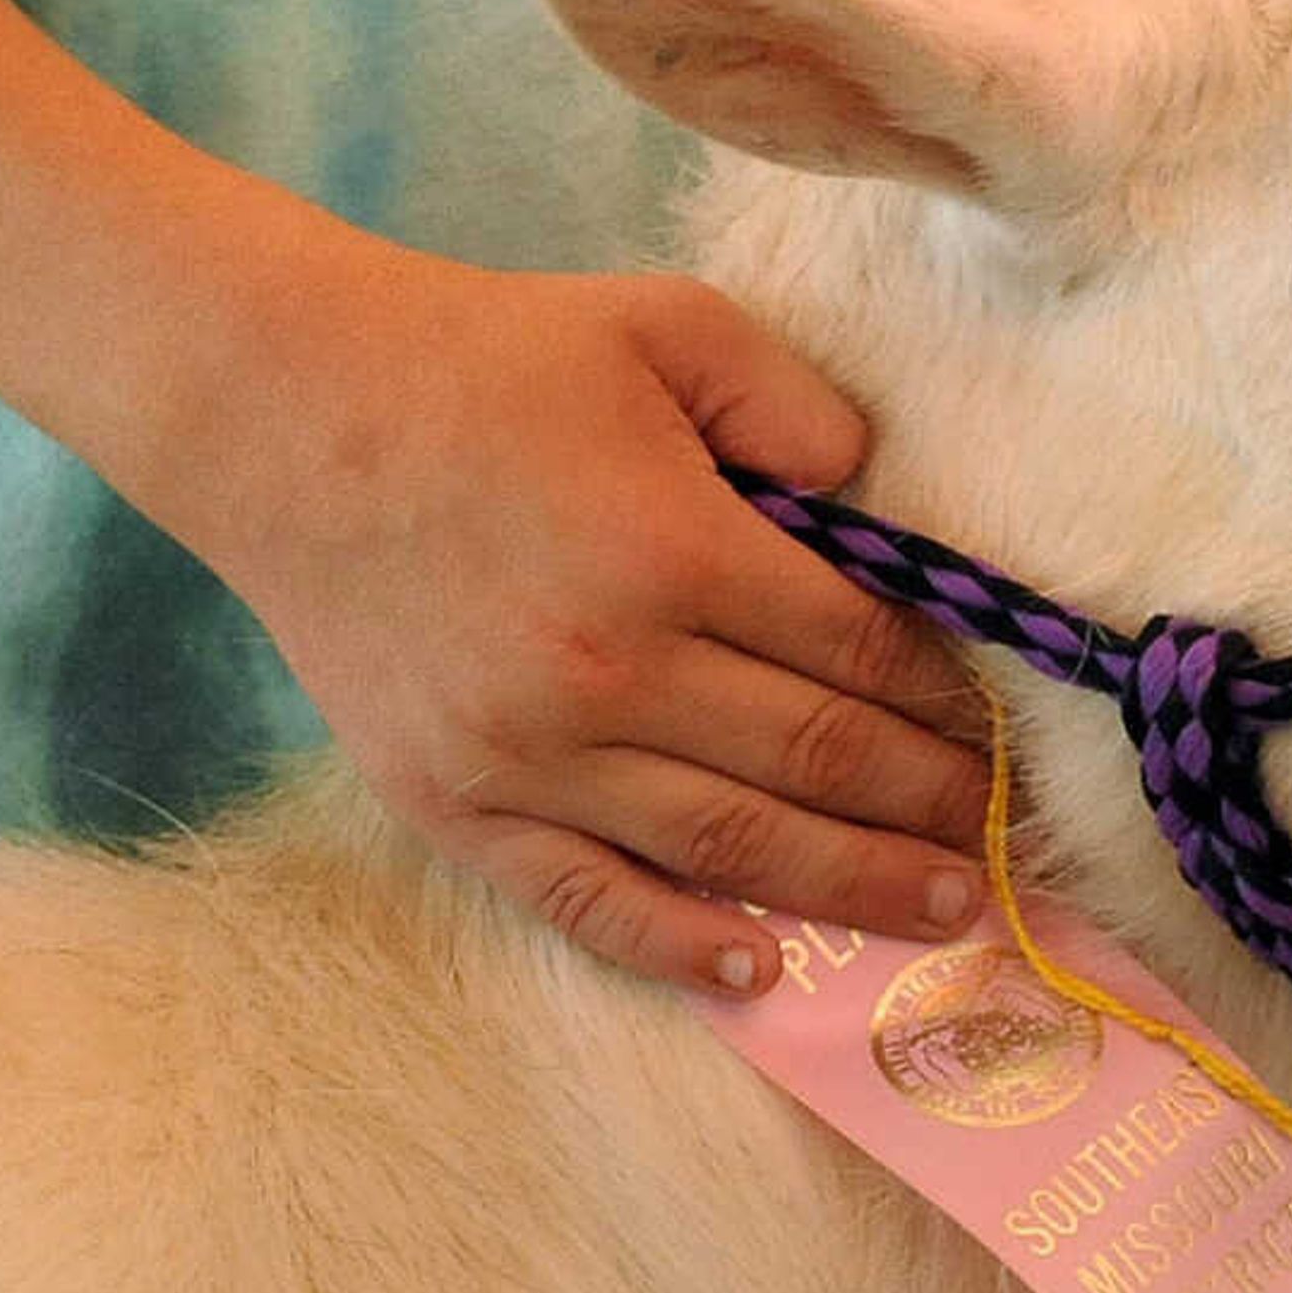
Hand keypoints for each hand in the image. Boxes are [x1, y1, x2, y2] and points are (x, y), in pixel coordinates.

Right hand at [148, 225, 994, 994]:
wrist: (284, 418)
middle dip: (931, 808)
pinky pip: (589, 901)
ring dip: (853, 888)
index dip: (947, 704)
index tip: (1002, 734)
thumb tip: (876, 504)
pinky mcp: (457, 805)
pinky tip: (764, 970)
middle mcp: (610, 674)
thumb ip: (793, 404)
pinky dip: (682, 948)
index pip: (859, 655)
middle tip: (1007, 843)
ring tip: (946, 913)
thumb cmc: (486, 359)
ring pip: (729, 849)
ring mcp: (528, 755)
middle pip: (815, 764)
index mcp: (674, 551)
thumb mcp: (663, 322)